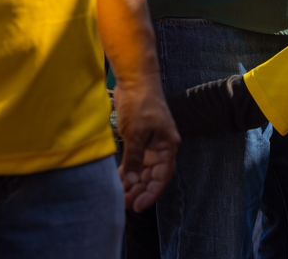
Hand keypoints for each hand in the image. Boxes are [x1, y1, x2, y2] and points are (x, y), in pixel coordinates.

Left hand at [114, 74, 179, 211]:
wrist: (136, 80)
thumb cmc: (141, 104)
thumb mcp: (136, 134)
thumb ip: (135, 159)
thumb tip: (132, 181)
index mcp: (168, 146)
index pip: (162, 176)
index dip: (151, 193)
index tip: (138, 206)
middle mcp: (162, 148)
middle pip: (153, 176)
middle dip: (140, 190)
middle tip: (125, 203)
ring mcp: (151, 144)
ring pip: (144, 170)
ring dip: (134, 183)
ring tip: (120, 195)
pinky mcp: (140, 139)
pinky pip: (136, 161)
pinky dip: (129, 171)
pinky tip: (119, 180)